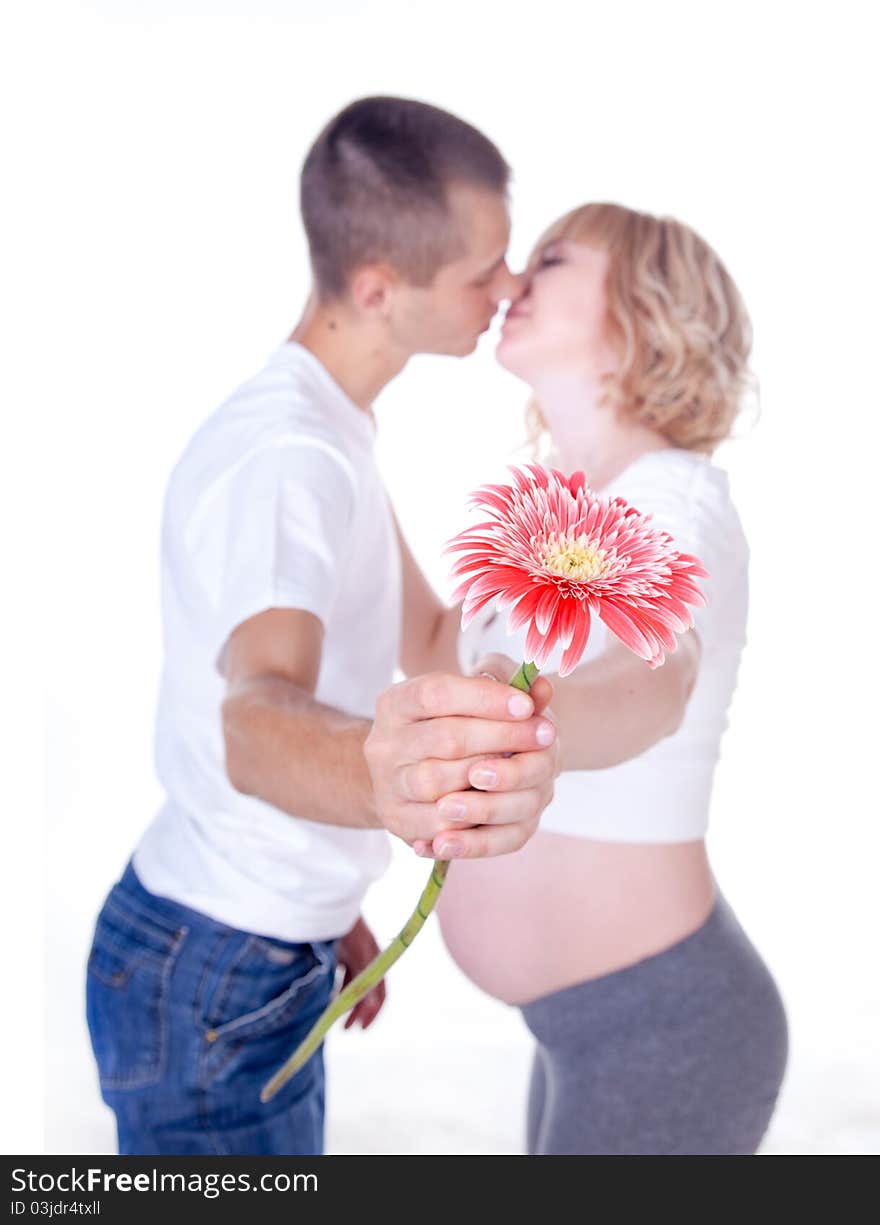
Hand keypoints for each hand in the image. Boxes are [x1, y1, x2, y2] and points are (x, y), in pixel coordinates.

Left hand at [336, 916, 385, 1029]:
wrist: (328, 902)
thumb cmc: (344, 926)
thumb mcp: (356, 954)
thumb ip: (364, 978)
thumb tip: (374, 1006)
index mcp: (374, 958)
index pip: (379, 991)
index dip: (372, 1011)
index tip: (362, 1028)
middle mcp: (365, 957)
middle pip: (366, 990)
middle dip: (357, 1011)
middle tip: (346, 1028)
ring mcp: (352, 953)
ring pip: (353, 984)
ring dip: (346, 1002)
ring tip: (334, 1018)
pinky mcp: (339, 950)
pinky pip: (343, 975)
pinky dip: (337, 988)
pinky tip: (327, 998)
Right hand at [364, 665, 557, 858]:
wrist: (413, 771)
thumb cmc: (454, 724)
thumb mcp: (475, 693)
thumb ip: (507, 683)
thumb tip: (542, 689)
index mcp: (396, 703)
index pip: (437, 693)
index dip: (484, 698)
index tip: (526, 705)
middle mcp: (383, 743)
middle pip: (444, 739)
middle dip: (502, 735)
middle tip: (545, 734)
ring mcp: (387, 784)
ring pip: (438, 782)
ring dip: (490, 777)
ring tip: (528, 769)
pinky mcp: (396, 820)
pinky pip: (436, 824)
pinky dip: (473, 815)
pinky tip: (504, 800)